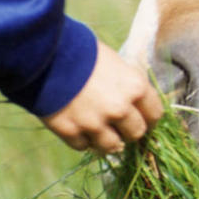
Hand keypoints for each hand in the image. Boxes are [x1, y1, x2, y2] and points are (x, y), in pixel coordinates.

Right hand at [40, 41, 162, 153]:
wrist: (42, 52)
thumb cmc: (82, 51)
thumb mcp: (114, 62)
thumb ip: (127, 84)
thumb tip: (134, 101)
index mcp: (136, 87)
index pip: (155, 115)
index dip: (149, 119)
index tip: (143, 120)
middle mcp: (120, 109)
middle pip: (136, 134)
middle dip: (129, 131)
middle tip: (119, 125)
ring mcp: (95, 123)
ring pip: (112, 147)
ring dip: (107, 140)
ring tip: (98, 129)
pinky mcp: (71, 131)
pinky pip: (83, 146)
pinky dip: (81, 139)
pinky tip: (77, 126)